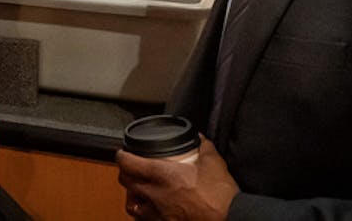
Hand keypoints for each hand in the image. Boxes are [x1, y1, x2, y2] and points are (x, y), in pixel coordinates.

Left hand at [116, 138, 237, 219]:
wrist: (229, 220)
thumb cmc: (219, 196)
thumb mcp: (213, 163)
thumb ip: (204, 148)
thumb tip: (200, 139)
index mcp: (162, 175)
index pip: (128, 163)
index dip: (122, 155)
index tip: (122, 153)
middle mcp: (154, 195)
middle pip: (125, 182)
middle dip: (125, 174)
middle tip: (131, 170)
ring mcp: (158, 215)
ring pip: (132, 205)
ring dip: (133, 197)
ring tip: (139, 192)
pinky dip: (144, 215)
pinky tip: (152, 211)